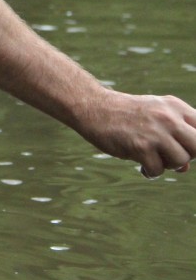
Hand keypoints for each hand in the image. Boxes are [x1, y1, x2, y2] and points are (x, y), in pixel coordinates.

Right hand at [75, 91, 195, 177]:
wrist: (94, 108)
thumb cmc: (126, 115)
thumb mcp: (154, 116)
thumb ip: (174, 137)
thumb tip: (185, 169)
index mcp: (174, 106)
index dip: (195, 144)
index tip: (186, 149)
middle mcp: (168, 117)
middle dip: (188, 156)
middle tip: (171, 156)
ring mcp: (155, 132)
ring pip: (181, 161)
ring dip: (168, 166)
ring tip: (153, 159)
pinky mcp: (140, 146)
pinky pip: (158, 170)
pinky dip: (150, 172)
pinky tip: (141, 166)